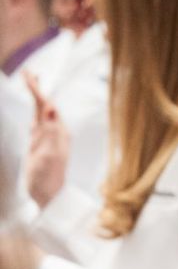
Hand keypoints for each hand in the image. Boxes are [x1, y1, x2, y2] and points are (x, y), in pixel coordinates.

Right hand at [22, 71, 67, 206]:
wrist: (49, 196)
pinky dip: (35, 111)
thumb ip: (50, 130)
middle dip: (36, 88)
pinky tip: (36, 108)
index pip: (46, 105)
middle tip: (28, 72)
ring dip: (37, 96)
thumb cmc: (48, 178)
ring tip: (32, 82)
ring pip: (42, 112)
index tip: (28, 75)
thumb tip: (50, 108)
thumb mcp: (49, 154)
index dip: (37, 90)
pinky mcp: (41, 146)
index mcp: (57, 131)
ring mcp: (47, 139)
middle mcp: (54, 132)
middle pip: (44, 105)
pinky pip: (38, 123)